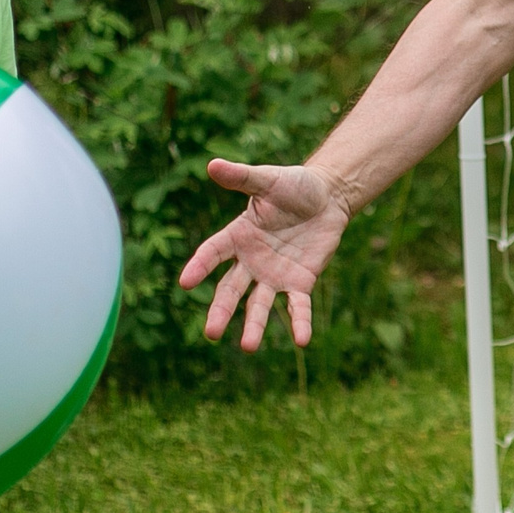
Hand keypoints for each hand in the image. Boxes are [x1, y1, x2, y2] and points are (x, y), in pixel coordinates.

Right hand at [177, 160, 349, 350]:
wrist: (328, 196)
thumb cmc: (294, 185)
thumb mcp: (268, 179)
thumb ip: (242, 177)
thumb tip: (212, 164)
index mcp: (238, 235)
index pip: (213, 253)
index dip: (200, 266)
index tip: (185, 282)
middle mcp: (251, 260)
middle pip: (231, 290)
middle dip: (221, 311)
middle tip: (211, 333)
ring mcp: (274, 274)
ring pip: (259, 305)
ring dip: (254, 326)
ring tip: (248, 347)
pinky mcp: (300, 282)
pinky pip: (298, 306)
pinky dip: (300, 323)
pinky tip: (302, 341)